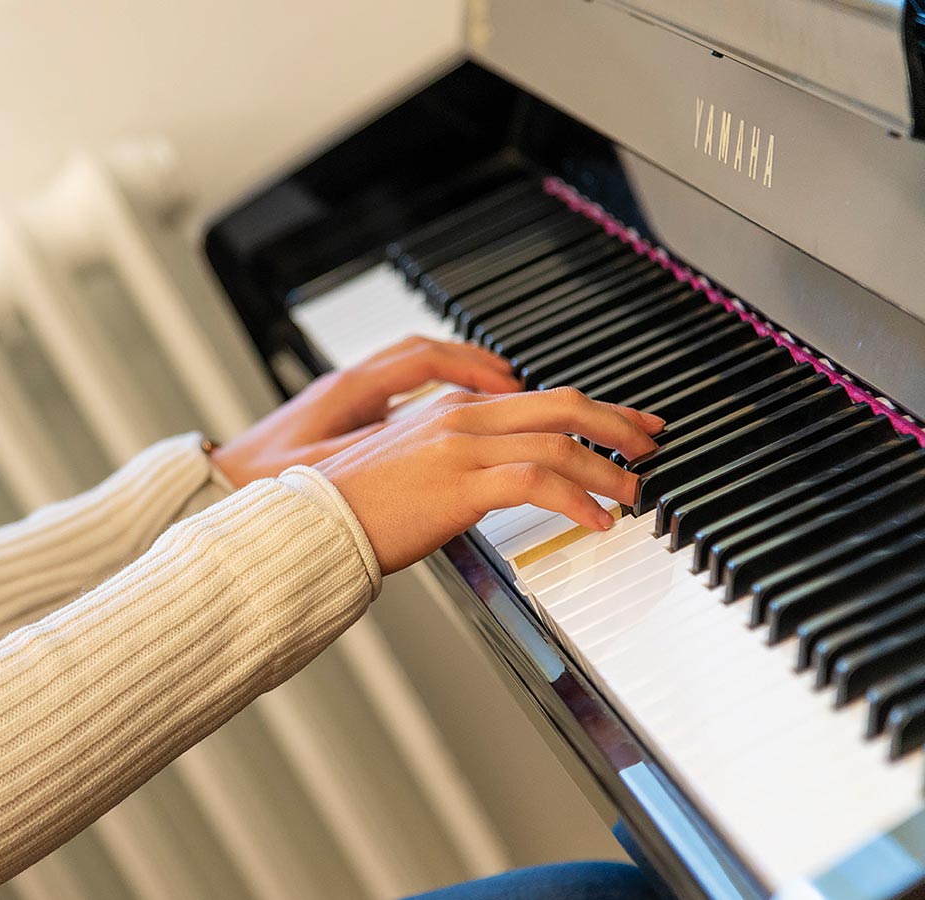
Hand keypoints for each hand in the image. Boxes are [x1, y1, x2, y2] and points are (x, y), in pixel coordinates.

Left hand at [212, 337, 520, 487]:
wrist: (223, 484)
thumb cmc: (263, 480)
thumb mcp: (327, 470)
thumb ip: (379, 455)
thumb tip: (430, 450)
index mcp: (349, 390)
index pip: (425, 359)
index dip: (474, 368)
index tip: (512, 384)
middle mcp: (351, 384)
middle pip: (428, 354)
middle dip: (479, 364)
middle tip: (521, 384)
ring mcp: (347, 395)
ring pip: (414, 367)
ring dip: (459, 375)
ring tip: (501, 393)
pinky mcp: (342, 412)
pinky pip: (399, 388)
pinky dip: (433, 392)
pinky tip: (455, 416)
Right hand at [314, 387, 664, 573]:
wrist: (315, 522)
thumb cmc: (353, 507)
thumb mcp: (411, 470)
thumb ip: (455, 465)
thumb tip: (496, 485)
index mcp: (450, 411)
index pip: (538, 398)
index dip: (592, 409)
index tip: (625, 423)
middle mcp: (460, 418)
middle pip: (560, 406)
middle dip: (616, 424)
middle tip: (650, 444)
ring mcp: (461, 448)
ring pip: (559, 443)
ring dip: (608, 470)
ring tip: (633, 493)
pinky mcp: (461, 484)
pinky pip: (538, 482)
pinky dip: (578, 500)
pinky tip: (597, 520)